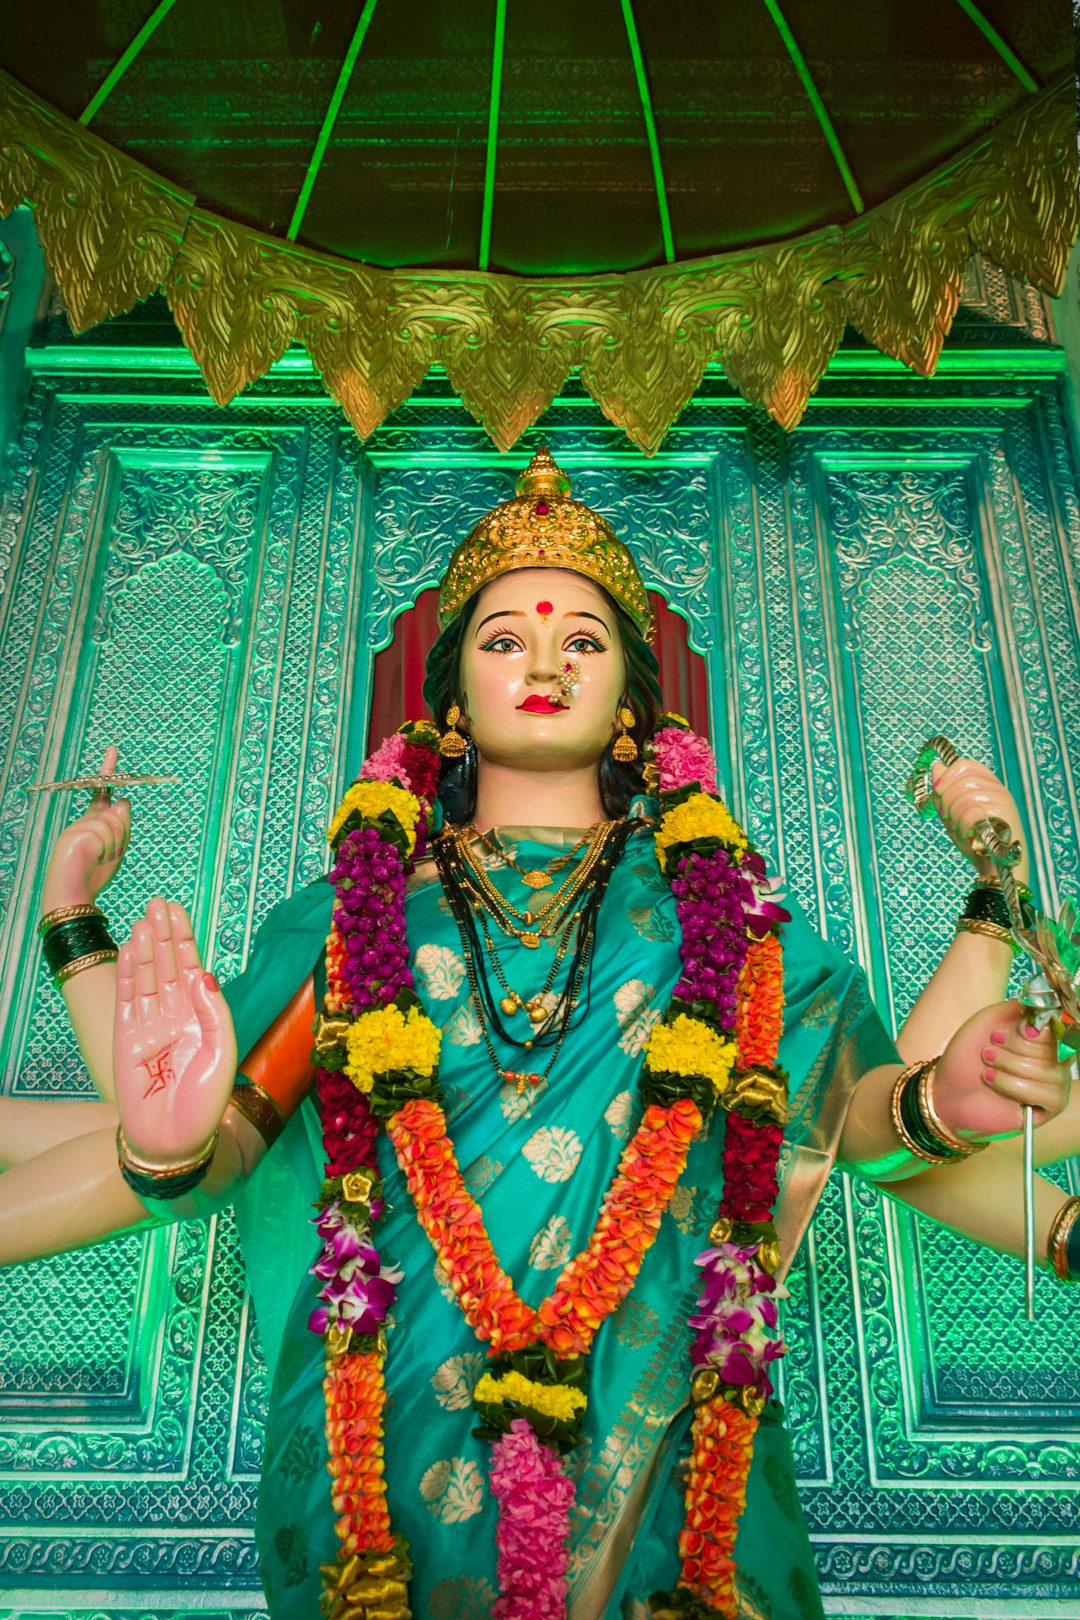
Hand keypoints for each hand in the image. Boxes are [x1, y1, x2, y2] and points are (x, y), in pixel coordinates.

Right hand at [42, 745, 131, 911]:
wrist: (72, 894)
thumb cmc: (94, 874)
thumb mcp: (115, 849)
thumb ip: (121, 825)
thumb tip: (123, 801)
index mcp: (93, 821)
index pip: (103, 792)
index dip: (108, 772)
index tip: (113, 750)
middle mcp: (85, 820)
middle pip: (119, 812)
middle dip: (122, 833)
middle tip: (109, 854)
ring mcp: (78, 826)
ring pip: (114, 824)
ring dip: (114, 845)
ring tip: (99, 858)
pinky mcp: (75, 834)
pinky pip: (104, 834)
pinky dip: (106, 848)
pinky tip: (93, 857)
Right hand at [114, 898, 235, 1162]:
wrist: (174, 1140)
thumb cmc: (205, 1103)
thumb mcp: (222, 1053)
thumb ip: (215, 1012)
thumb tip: (202, 973)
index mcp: (201, 1017)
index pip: (191, 968)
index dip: (185, 939)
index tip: (178, 910)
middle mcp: (176, 1016)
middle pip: (167, 966)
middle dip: (164, 935)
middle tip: (158, 903)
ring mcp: (149, 1026)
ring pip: (147, 977)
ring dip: (144, 948)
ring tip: (144, 919)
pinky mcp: (126, 1040)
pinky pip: (128, 999)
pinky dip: (128, 973)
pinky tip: (129, 948)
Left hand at [930, 756, 1028, 885]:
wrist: (995, 870)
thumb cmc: (976, 841)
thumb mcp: (954, 814)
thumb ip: (945, 791)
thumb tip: (936, 766)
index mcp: (988, 785)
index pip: (965, 765)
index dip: (946, 776)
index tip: (937, 791)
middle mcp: (998, 789)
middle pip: (961, 779)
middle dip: (946, 800)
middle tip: (949, 818)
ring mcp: (1002, 802)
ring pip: (964, 796)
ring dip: (954, 816)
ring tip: (961, 830)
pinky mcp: (1004, 816)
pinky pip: (971, 812)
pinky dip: (963, 826)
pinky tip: (969, 836)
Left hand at [934, 1001, 1072, 1141]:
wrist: (947, 1086)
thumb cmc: (968, 1054)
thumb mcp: (991, 1019)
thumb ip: (1021, 1009)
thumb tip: (1048, 1011)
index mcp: (1043, 1036)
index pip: (1057, 1029)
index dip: (1028, 1031)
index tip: (997, 1034)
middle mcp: (1054, 1059)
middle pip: (1053, 1049)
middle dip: (1014, 1049)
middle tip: (988, 1052)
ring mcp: (1054, 1084)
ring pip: (1050, 1071)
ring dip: (1009, 1066)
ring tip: (986, 1069)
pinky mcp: (1047, 1108)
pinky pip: (1046, 1094)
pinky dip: (1014, 1086)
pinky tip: (993, 1082)